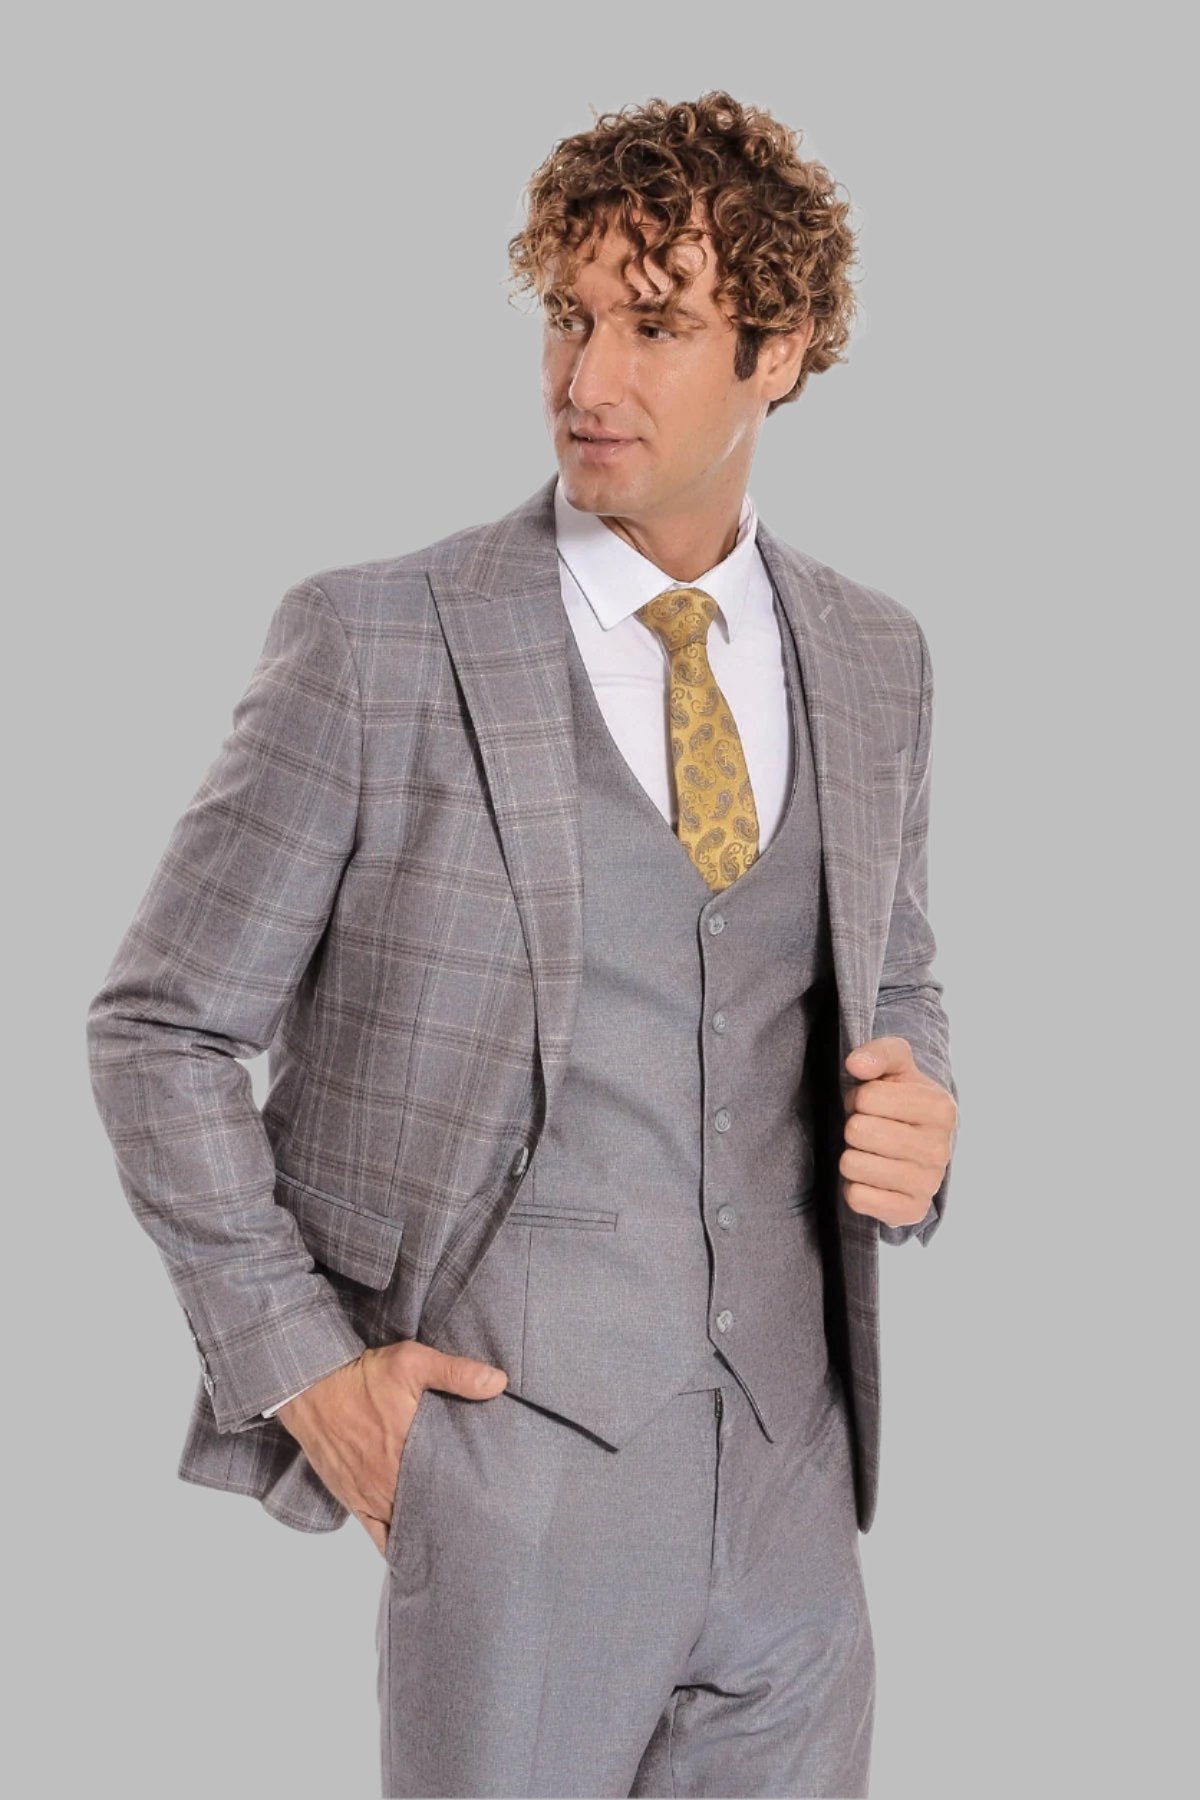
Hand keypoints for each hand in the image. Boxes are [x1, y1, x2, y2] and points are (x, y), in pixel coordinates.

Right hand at [275, 1341, 507, 1554]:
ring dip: (429, 1530)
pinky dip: (397, 1546)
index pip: (451, 1486)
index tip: (494, 1503)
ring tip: (457, 1538)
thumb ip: (455, 1372)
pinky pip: (378, 1535)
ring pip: (408, 1527)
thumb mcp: (412, 1362)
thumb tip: (498, 1382)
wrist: (310, 1388)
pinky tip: (416, 1554)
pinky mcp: (354, 1501)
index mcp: (410, 1450)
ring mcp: (372, 1496)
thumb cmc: (362, 1376)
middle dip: (456, 1517)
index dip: (472, 1497)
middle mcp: (391, 1481)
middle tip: (483, 1523)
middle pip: (432, 1511)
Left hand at [840, 1035, 956, 1228]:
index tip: (871, 1104)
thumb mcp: (896, 1067)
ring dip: (850, 1155)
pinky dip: (853, 1186)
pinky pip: (857, 1198)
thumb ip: (879, 1053)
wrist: (919, 1146)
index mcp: (941, 1108)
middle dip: (853, 1126)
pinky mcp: (910, 1212)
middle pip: (858, 1131)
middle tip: (868, 1129)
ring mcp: (927, 1184)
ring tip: (869, 1152)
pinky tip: (871, 1178)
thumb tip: (856, 1064)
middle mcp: (940, 1149)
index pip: (868, 1096)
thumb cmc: (902, 1101)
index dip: (859, 1097)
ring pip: (853, 1165)